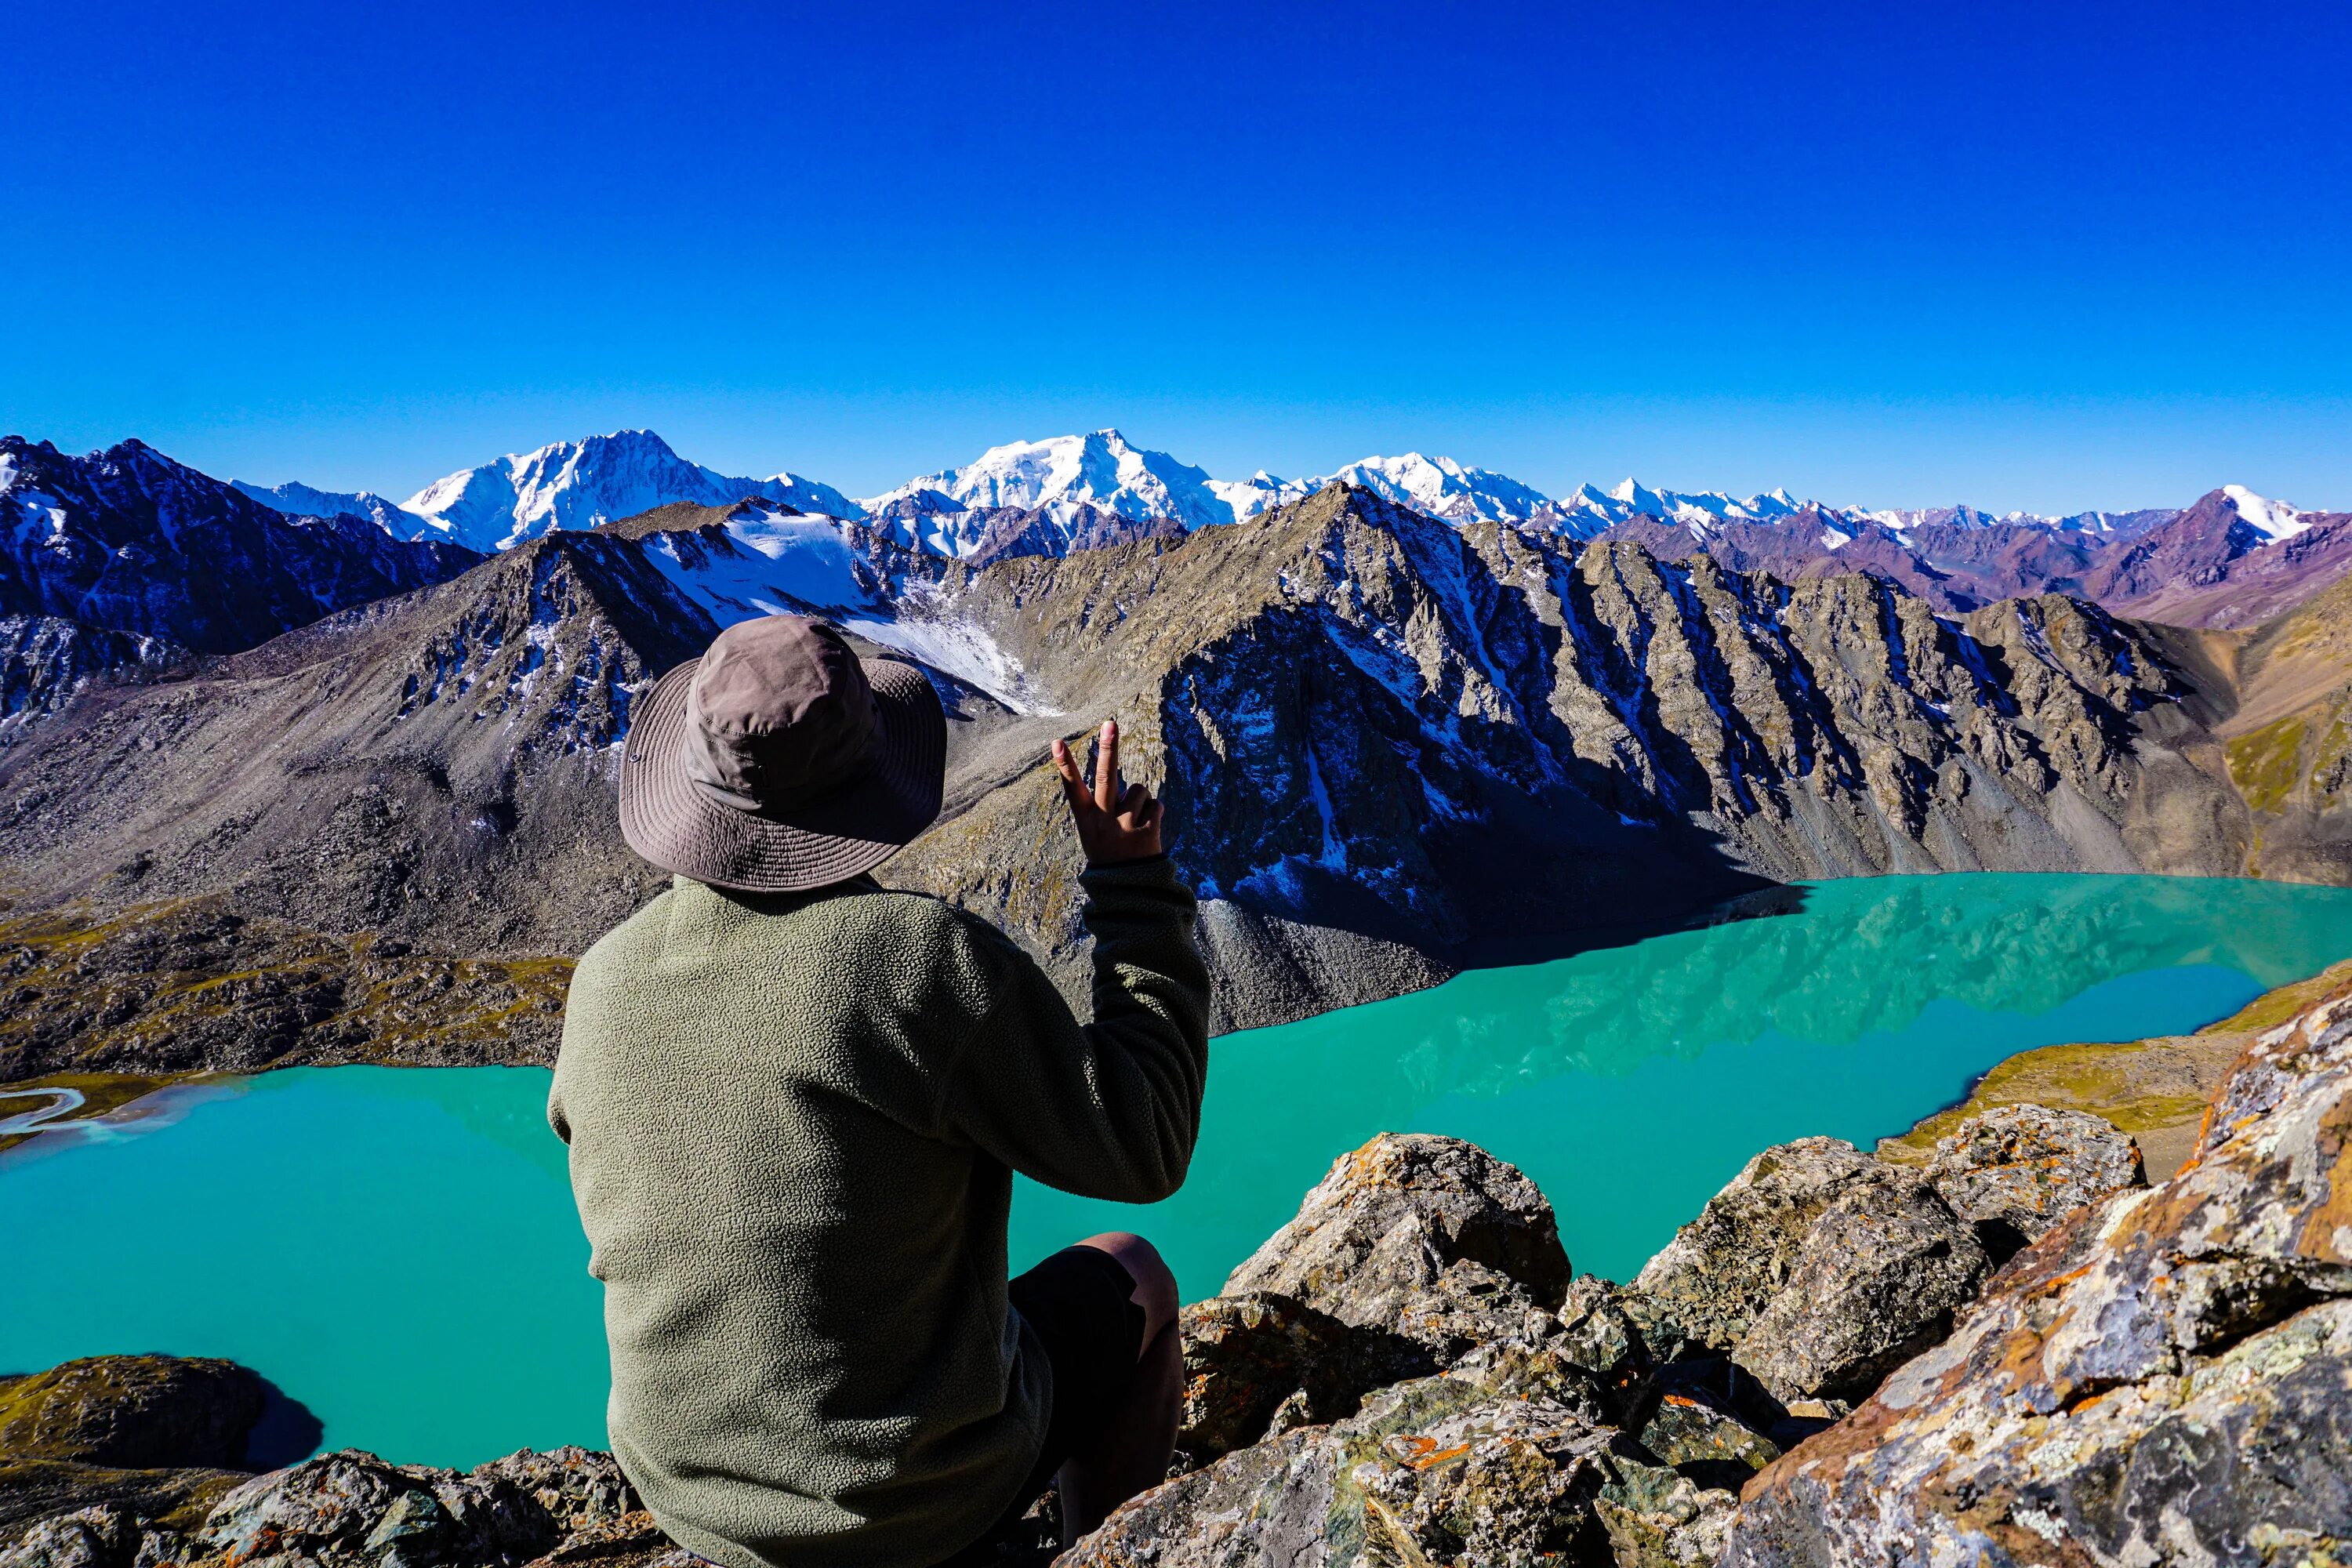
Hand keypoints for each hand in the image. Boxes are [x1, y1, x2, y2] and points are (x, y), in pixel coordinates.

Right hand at [1051, 719, 1165, 866]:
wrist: (1127, 889)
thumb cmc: (1108, 852)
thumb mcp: (1095, 831)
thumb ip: (1107, 806)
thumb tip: (1132, 785)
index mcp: (1086, 819)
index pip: (1072, 787)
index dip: (1064, 764)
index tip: (1056, 742)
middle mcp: (1103, 820)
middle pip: (1106, 777)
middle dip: (1108, 748)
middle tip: (1110, 723)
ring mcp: (1125, 826)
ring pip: (1140, 790)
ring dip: (1141, 801)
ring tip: (1134, 823)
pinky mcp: (1146, 832)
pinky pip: (1156, 805)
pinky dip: (1154, 813)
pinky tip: (1147, 830)